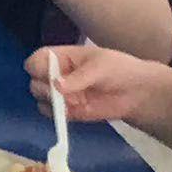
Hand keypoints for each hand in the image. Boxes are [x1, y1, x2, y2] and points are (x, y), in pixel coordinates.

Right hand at [24, 42, 150, 125]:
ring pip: (39, 98)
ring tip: (73, 101)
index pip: (37, 59)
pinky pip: (50, 113)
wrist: (136, 93)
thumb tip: (56, 86)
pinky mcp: (67, 110)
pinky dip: (56, 114)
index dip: (37, 66)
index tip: (48, 75)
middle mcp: (57, 74)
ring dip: (51, 101)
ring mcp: (61, 94)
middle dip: (44, 88)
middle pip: (34, 80)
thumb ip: (78, 77)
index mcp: (62, 57)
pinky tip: (72, 111)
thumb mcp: (100, 67)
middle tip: (62, 92)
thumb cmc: (119, 70)